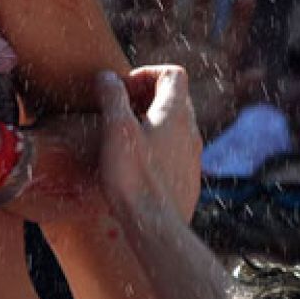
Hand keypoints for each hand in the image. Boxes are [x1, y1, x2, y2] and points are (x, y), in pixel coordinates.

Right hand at [96, 65, 203, 221]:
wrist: (155, 225)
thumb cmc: (134, 176)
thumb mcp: (115, 129)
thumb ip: (112, 97)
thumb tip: (107, 76)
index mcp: (175, 113)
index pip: (173, 73)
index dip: (146, 73)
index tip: (122, 89)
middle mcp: (190, 130)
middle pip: (174, 96)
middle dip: (145, 95)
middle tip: (118, 109)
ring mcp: (192, 154)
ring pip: (175, 123)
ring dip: (150, 119)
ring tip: (123, 135)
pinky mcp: (187, 175)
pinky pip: (174, 147)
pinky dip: (156, 143)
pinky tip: (135, 162)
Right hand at [141, 0, 257, 136]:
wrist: (167, 135)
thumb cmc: (201, 123)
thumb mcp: (226, 108)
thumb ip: (241, 89)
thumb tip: (259, 72)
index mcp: (220, 60)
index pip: (234, 34)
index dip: (240, 15)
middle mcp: (196, 50)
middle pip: (202, 18)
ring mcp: (171, 51)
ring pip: (170, 20)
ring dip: (168, 3)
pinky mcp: (148, 57)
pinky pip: (145, 37)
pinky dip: (144, 25)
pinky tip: (144, 19)